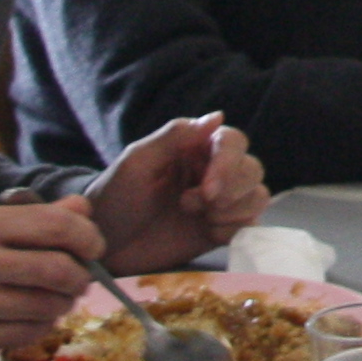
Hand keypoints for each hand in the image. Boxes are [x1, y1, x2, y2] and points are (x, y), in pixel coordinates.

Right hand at [0, 199, 106, 360]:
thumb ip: (29, 218)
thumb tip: (82, 208)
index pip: (55, 225)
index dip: (87, 236)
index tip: (92, 245)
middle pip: (58, 269)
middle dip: (79, 275)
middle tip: (77, 277)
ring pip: (47, 306)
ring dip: (60, 303)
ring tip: (51, 297)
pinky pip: (26, 334)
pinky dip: (38, 325)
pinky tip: (28, 316)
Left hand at [85, 112, 263, 274]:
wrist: (105, 245)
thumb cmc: (115, 197)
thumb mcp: (137, 162)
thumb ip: (175, 136)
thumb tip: (218, 116)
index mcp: (194, 148)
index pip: (234, 142)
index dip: (228, 163)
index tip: (208, 188)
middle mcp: (212, 171)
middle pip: (252, 168)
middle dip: (231, 190)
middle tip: (190, 205)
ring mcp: (219, 202)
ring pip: (257, 195)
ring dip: (233, 210)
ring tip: (198, 218)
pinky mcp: (221, 230)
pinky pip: (249, 225)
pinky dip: (232, 229)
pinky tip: (207, 233)